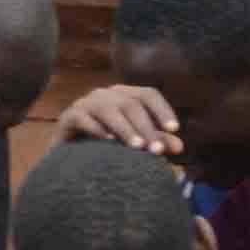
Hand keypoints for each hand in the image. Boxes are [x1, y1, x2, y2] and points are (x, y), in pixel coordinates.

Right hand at [60, 85, 188, 158]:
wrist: (70, 155)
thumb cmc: (107, 145)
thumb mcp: (134, 143)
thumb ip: (156, 142)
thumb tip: (180, 146)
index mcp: (125, 95)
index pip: (148, 95)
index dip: (162, 110)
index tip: (175, 129)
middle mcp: (107, 95)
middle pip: (131, 104)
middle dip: (146, 127)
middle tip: (157, 150)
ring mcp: (86, 103)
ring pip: (109, 109)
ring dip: (125, 128)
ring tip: (137, 146)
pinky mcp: (69, 116)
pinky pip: (83, 118)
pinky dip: (96, 129)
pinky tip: (108, 141)